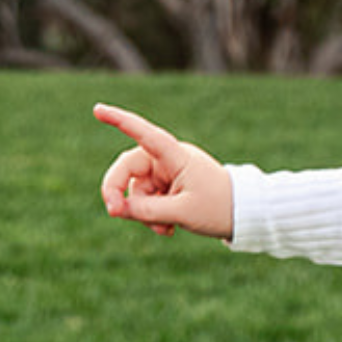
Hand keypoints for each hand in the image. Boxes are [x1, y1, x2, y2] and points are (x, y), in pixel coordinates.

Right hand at [95, 102, 233, 238]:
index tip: (97, 110)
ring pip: (137, 191)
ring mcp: (168, 173)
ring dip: (144, 213)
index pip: (144, 134)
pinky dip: (153, 216)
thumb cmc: (219, 208)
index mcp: (176, 156)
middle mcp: (168, 160)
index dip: (119, 121)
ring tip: (165, 231)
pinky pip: (148, 200)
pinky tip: (168, 230)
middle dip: (119, 192)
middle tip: (114, 213)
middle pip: (129, 169)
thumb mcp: (181, 213)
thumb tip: (116, 208)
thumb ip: (146, 211)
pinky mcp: (169, 187)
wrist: (244, 216)